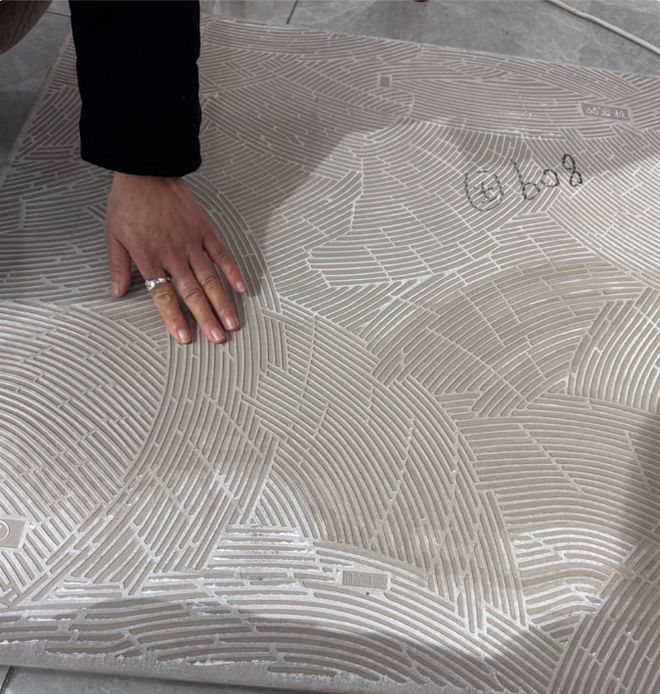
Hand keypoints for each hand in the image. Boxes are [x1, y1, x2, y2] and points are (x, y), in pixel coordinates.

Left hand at [104, 172, 246, 344]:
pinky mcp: (204, 230)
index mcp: (150, 258)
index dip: (175, 318)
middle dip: (206, 318)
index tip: (185, 337)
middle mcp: (174, 255)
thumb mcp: (113, 235)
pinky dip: (232, 271)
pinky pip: (221, 254)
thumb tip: (118, 292)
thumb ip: (118, 266)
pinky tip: (241, 287)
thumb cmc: (128, 202)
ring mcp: (192, 243)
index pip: (164, 296)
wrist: (147, 171)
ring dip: (222, 303)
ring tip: (232, 323)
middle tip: (218, 339)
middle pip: (193, 293)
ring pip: (210, 278)